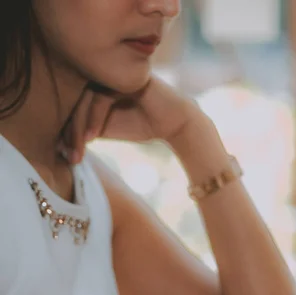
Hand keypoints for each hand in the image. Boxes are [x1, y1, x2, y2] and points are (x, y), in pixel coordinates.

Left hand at [61, 77, 213, 163]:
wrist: (176, 123)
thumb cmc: (143, 125)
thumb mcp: (107, 129)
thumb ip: (85, 128)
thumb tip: (55, 140)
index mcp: (96, 83)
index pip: (71, 103)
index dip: (65, 129)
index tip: (65, 154)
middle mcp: (103, 74)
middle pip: (74, 100)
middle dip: (69, 130)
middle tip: (70, 155)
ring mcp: (114, 74)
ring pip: (84, 98)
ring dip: (78, 126)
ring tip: (79, 149)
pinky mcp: (126, 78)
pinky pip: (101, 96)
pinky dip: (93, 117)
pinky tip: (92, 136)